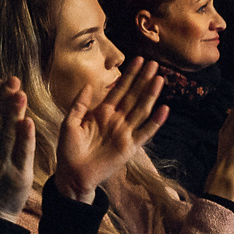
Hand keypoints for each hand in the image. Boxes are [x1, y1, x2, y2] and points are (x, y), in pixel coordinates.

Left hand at [53, 56, 167, 202]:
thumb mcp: (70, 123)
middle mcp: (117, 120)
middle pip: (133, 96)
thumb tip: (89, 85)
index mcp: (103, 112)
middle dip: (143, 79)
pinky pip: (145, 133)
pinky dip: (155, 122)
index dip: (129, 75)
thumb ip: (79, 104)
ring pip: (141, 110)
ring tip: (159, 79)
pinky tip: (164, 109)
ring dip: (151, 95)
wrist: (72, 174)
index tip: (139, 60)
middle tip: (154, 63)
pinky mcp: (130, 147)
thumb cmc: (68, 150)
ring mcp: (125, 133)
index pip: (119, 89)